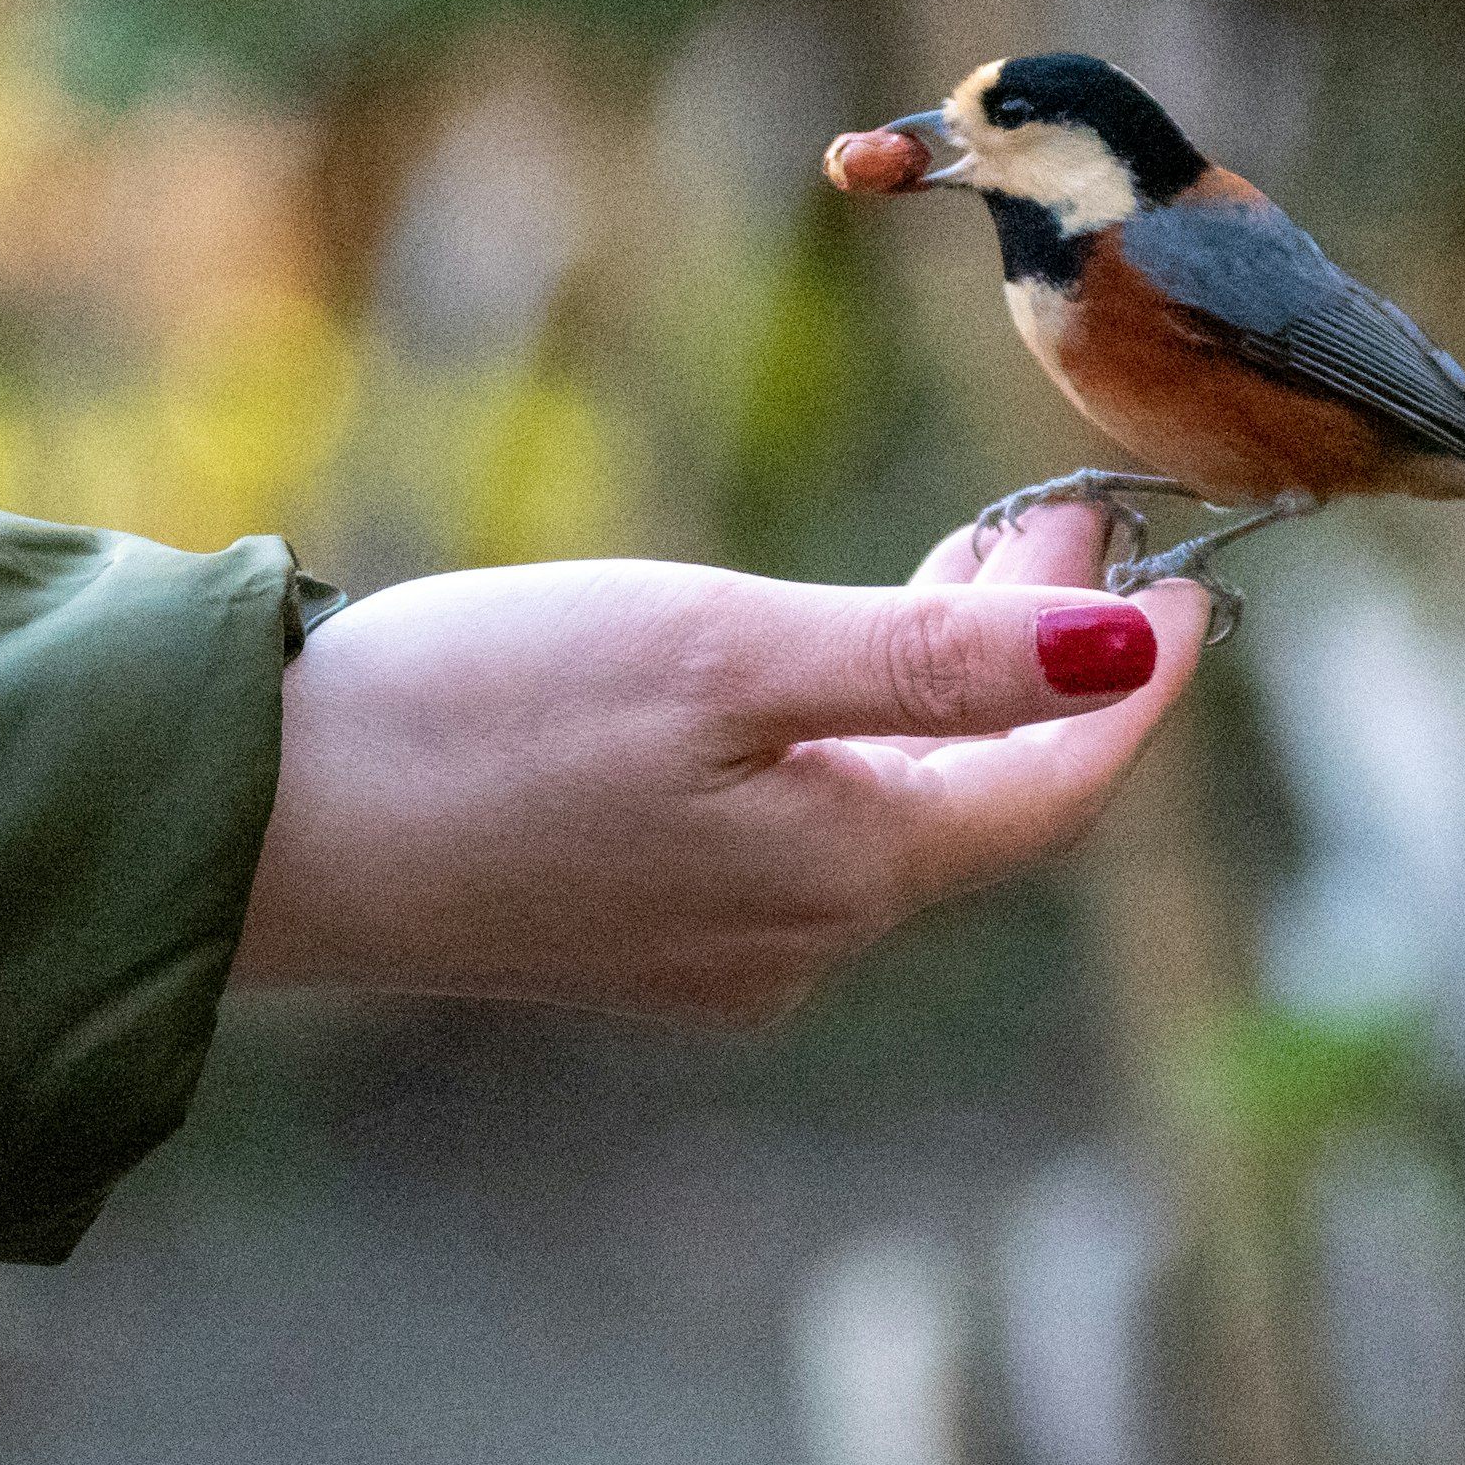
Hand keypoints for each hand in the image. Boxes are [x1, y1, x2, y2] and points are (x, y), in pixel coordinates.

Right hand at [231, 505, 1210, 1021]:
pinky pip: (797, 826)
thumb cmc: (491, 718)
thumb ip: (936, 658)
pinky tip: (820, 662)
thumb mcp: (732, 651)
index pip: (1055, 790)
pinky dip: (849, 732)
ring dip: (947, 689)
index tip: (1196, 579)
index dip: (1140, 687)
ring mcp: (710, 946)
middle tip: (1077, 518)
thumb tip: (1128, 651)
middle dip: (1047, 665)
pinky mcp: (627, 925)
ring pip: (888, 811)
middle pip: (979, 801)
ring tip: (971, 558)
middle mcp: (800, 939)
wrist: (267, 824)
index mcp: (847, 874)